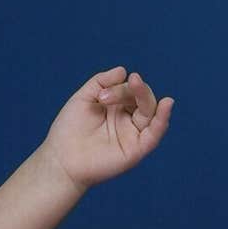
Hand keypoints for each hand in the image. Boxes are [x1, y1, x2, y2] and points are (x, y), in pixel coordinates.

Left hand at [41, 67, 173, 193]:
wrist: (61, 158)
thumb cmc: (69, 129)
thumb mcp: (84, 97)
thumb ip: (102, 81)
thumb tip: (123, 70)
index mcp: (117, 107)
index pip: (130, 91)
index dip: (120, 88)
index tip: (100, 96)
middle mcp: (128, 120)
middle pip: (144, 99)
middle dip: (134, 89)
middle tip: (111, 93)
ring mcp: (133, 135)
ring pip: (151, 113)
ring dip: (147, 97)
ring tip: (137, 84)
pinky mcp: (136, 150)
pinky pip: (154, 134)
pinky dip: (162, 119)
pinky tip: (167, 104)